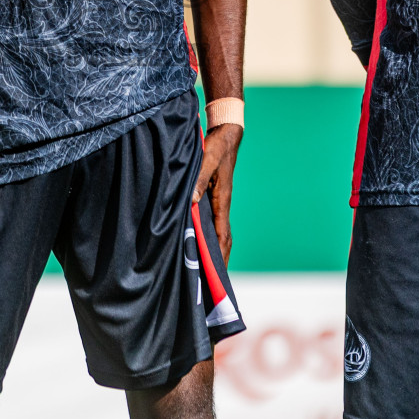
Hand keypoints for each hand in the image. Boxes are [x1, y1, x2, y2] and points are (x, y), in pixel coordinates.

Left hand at [193, 124, 242, 262]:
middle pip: (222, 239)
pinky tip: (198, 242)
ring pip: (217, 233)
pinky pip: (211, 223)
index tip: (216, 273)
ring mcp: (219, 203)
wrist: (225, 135)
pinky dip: (207, 236)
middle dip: (219, 260)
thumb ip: (199, 180)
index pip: (222, 234)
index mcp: (222, 201)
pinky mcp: (214, 198)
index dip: (218, 253)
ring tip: (206, 270)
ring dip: (214, 250)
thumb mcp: (206, 161)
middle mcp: (222, 206)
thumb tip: (192, 200)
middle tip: (213, 282)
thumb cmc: (217, 148)